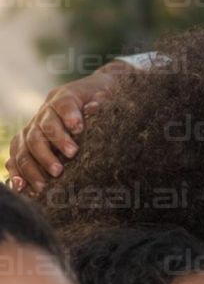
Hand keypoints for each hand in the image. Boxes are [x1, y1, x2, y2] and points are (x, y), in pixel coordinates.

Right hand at [6, 62, 131, 195]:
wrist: (88, 103)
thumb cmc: (98, 103)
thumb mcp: (105, 97)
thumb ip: (102, 101)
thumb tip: (95, 108)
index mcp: (64, 98)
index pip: (64, 105)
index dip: (69, 116)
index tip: (77, 128)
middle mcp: (45, 113)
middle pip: (40, 130)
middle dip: (48, 151)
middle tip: (59, 170)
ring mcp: (33, 128)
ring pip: (25, 147)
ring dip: (33, 167)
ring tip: (44, 186)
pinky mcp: (27, 144)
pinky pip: (17, 157)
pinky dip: (17, 172)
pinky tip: (21, 186)